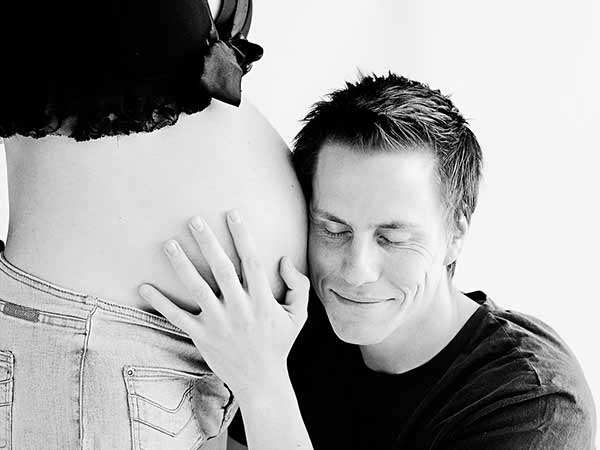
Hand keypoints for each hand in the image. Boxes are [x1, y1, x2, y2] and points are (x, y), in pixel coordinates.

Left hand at [137, 210, 309, 397]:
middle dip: (208, 242)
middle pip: (221, 269)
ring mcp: (218, 323)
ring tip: (168, 244)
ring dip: (182, 265)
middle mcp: (239, 308)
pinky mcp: (201, 336)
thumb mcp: (299, 315)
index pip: (252, 261)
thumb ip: (297, 285)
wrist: (261, 381)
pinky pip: (177, 318)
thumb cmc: (279, 343)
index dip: (242, 236)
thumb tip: (284, 259)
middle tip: (194, 220)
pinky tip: (143, 286)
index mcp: (262, 300)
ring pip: (197, 289)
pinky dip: (160, 302)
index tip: (232, 214)